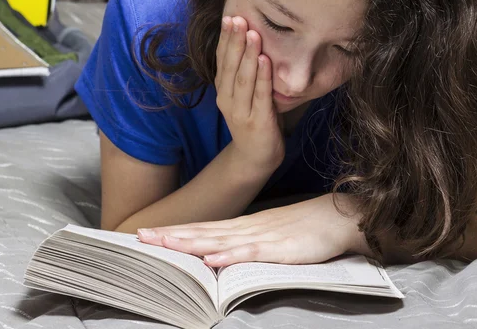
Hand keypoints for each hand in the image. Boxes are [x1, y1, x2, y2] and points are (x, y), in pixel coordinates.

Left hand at [137, 193, 370, 266]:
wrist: (335, 217)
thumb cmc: (303, 228)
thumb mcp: (268, 235)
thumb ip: (245, 243)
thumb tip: (219, 253)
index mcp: (243, 227)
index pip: (202, 229)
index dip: (175, 231)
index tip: (148, 233)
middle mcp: (246, 229)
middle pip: (203, 232)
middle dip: (171, 235)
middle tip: (141, 236)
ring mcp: (262, 237)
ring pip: (220, 241)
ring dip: (192, 242)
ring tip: (165, 243)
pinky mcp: (280, 249)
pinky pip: (252, 253)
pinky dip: (231, 255)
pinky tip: (213, 259)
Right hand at [215, 16, 284, 171]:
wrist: (256, 157)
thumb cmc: (254, 120)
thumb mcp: (245, 95)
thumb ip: (245, 73)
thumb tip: (253, 40)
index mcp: (223, 90)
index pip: (222, 60)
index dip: (226, 39)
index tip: (230, 16)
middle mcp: (227, 99)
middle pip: (230, 66)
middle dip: (235, 41)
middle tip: (239, 18)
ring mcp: (241, 112)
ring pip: (243, 79)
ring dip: (248, 55)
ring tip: (253, 34)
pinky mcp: (258, 121)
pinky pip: (260, 96)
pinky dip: (262, 77)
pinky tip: (265, 60)